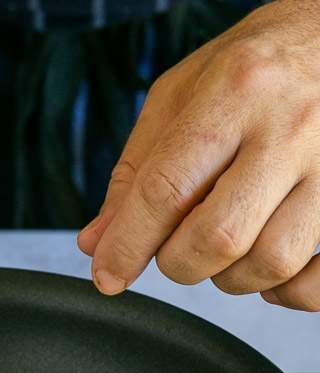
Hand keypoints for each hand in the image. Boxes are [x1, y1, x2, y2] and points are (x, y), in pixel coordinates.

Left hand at [78, 0, 319, 311]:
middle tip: (176, 248)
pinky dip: (291, 293)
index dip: (127, 245)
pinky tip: (272, 273)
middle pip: (218, 238)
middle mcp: (291, 125)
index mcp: (237, 90)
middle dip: (180, 262)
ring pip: (270, 262)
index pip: (166, 190)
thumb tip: (98, 242)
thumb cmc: (260, 63)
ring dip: (231, 276)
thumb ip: (136, 169)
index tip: (108, 276)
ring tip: (225, 246)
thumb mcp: (183, 92)